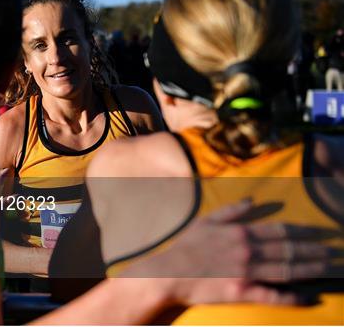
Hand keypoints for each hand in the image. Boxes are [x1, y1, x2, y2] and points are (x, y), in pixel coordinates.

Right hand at [121, 199, 339, 305]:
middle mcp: (248, 251)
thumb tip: (252, 200)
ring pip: (287, 270)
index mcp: (241, 232)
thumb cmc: (186, 247)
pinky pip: (272, 295)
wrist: (169, 274)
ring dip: (311, 269)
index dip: (304, 232)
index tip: (322, 233)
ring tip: (330, 268)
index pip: (280, 231)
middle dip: (315, 250)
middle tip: (335, 252)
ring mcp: (246, 272)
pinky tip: (308, 297)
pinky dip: (291, 297)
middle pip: (289, 250)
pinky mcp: (242, 292)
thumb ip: (231, 210)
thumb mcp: (206, 221)